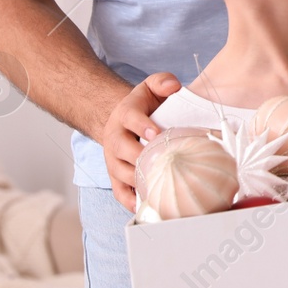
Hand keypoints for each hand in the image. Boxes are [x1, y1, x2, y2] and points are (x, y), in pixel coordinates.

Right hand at [101, 71, 181, 212]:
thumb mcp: (151, 87)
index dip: (143, 126)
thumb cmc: (144, 106)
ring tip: (161, 186)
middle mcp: (115, 138)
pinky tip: (150, 206)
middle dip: (142, 157)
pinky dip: (132, 202)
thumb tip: (173, 86)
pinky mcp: (115, 177)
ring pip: (121, 174)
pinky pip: (120, 193)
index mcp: (124, 115)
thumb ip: (162, 81)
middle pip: (123, 151)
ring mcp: (113, 160)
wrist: (124, 122)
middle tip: (163, 163)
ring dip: (139, 181)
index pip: (131, 119)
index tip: (157, 133)